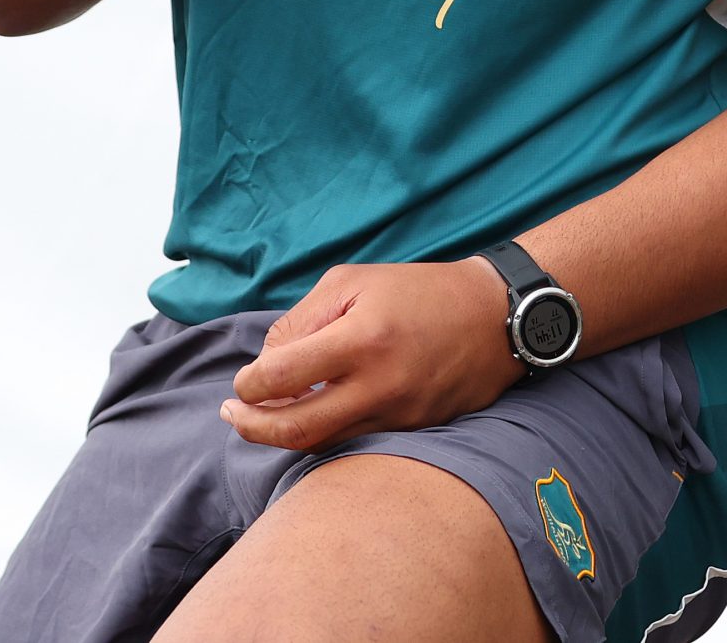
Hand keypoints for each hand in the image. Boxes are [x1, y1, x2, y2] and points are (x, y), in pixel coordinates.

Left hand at [220, 260, 526, 453]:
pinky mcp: (414, 431)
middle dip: (252, 426)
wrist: (494, 316)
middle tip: (232, 413)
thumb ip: (302, 320)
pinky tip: (309, 414)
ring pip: (324, 444)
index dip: (249, 384)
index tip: (242, 381)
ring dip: (283, 435)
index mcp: (361, 340)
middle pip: (297, 430)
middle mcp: (380, 386)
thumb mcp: (352, 282)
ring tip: (261, 417)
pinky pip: (354, 442)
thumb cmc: (417, 290)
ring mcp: (399, 415)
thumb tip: (267, 363)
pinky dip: (323, 432)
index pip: (282, 377)